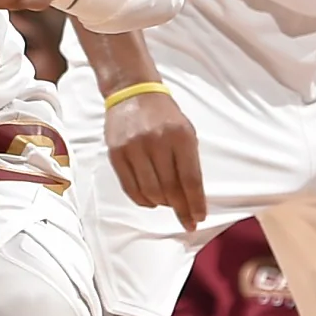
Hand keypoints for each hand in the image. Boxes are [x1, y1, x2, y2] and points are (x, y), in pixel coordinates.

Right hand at [105, 88, 206, 230]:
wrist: (132, 93)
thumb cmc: (164, 115)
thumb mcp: (186, 132)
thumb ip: (189, 162)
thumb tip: (191, 198)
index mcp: (180, 136)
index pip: (190, 179)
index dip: (195, 203)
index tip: (199, 218)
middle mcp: (156, 142)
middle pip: (170, 189)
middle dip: (181, 210)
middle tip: (187, 222)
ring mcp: (133, 148)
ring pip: (150, 191)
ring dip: (162, 204)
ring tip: (168, 205)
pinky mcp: (116, 153)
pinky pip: (130, 187)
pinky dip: (143, 200)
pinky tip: (151, 200)